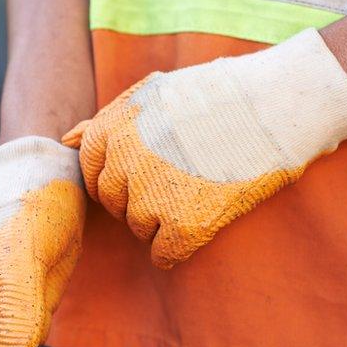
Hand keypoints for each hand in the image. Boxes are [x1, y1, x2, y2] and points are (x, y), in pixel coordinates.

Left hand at [64, 28, 346, 268]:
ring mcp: (151, 196)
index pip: (93, 173)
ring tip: (199, 193)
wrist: (279, 103)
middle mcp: (123, 164)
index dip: (122, 176)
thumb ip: (106, 119)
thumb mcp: (153, 92)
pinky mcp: (185, 226)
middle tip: (180, 182)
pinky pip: (164, 254)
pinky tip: (203, 223)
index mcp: (111, 130)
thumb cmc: (220, 94)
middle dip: (139, 198)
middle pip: (114, 203)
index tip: (150, 170)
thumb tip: (67, 139)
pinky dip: (179, 248)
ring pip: (138, 228)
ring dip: (162, 221)